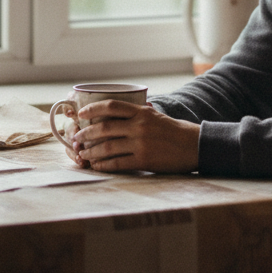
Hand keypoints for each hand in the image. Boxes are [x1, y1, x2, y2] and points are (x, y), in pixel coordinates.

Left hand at [67, 100, 199, 172]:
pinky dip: (103, 165)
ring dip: (91, 151)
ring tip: (82, 154)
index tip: (81, 113)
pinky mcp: (144, 160)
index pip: (111, 106)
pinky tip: (97, 166)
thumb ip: (137, 114)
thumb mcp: (155, 116)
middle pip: (104, 127)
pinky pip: (117, 163)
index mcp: (141, 112)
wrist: (195, 146)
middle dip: (86, 133)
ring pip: (107, 147)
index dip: (93, 108)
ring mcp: (141, 143)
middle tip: (76, 138)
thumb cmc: (175, 131)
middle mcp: (139, 126)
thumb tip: (118, 112)